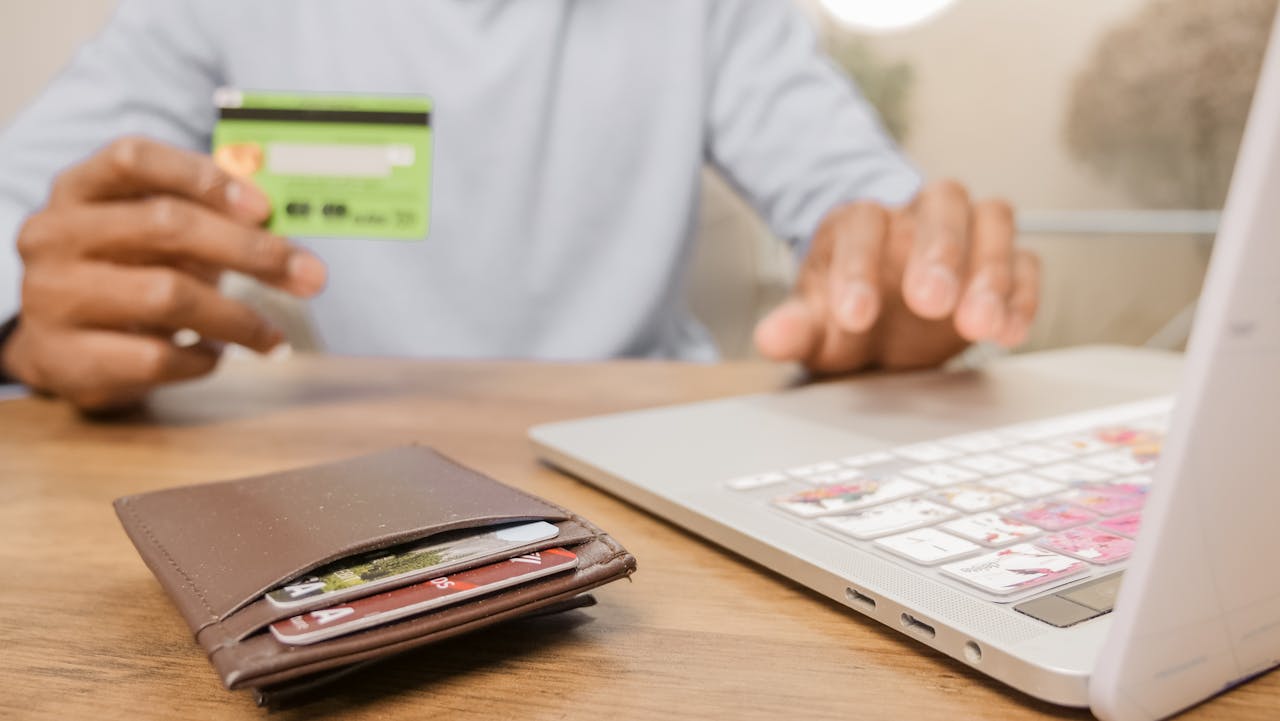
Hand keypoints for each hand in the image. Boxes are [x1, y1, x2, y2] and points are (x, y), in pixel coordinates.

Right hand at [0, 136, 327, 411]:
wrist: (58, 347)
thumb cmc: (125, 276)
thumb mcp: (158, 237)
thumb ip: (213, 221)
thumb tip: (289, 237)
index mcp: (80, 189)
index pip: (135, 158)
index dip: (205, 178)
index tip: (265, 208)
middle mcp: (55, 235)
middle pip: (164, 225)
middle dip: (250, 251)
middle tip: (309, 276)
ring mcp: (52, 297)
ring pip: (167, 295)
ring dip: (237, 318)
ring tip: (271, 336)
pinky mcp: (65, 359)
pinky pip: (156, 358)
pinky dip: (201, 359)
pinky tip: (215, 356)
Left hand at [753, 179, 1039, 373]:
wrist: (883, 316)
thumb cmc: (845, 314)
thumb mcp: (815, 325)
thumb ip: (795, 329)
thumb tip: (770, 339)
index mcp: (861, 221)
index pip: (863, 224)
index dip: (857, 268)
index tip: (853, 317)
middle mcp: (917, 215)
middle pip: (939, 206)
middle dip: (938, 252)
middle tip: (930, 302)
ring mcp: (967, 232)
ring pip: (991, 221)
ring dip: (990, 272)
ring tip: (979, 326)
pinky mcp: (1005, 261)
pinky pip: (1026, 261)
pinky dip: (1022, 294)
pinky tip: (1009, 333)